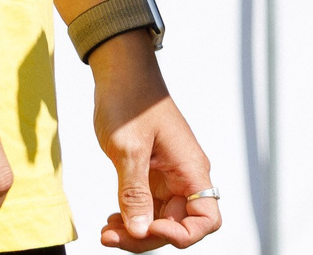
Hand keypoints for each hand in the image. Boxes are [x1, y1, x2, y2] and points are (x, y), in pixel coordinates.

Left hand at [90, 39, 221, 247]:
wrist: (122, 74)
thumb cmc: (131, 101)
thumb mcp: (128, 150)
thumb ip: (135, 193)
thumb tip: (141, 231)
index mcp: (191, 167)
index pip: (206, 219)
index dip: (181, 234)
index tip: (149, 228)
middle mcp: (185, 176)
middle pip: (179, 226)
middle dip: (146, 238)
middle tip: (111, 237)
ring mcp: (170, 176)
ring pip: (161, 220)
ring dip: (135, 232)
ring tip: (106, 231)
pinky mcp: (153, 175)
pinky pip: (148, 207)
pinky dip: (130, 218)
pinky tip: (111, 218)